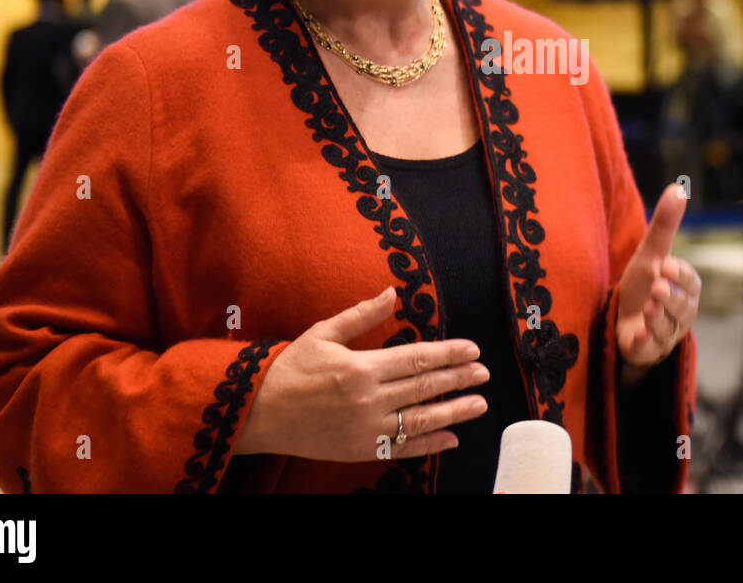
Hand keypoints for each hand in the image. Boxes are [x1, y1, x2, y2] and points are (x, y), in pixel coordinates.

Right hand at [236, 287, 489, 460]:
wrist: (258, 411)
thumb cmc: (290, 368)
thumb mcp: (323, 333)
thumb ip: (361, 316)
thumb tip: (391, 293)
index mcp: (362, 366)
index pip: (417, 358)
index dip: (449, 354)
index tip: (472, 349)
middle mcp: (369, 398)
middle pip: (425, 387)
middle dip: (459, 380)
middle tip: (484, 373)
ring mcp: (366, 428)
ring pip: (420, 420)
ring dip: (454, 412)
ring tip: (479, 404)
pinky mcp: (360, 449)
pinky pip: (402, 448)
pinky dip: (429, 444)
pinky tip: (452, 438)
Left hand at [616, 184, 700, 380]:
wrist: (624, 320)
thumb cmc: (643, 283)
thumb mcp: (651, 253)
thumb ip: (665, 225)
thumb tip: (678, 187)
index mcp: (686, 289)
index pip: (690, 282)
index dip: (679, 275)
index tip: (665, 265)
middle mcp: (681, 314)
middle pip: (682, 306)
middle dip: (670, 297)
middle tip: (658, 286)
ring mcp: (665, 334)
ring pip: (667, 328)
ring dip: (658, 318)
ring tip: (648, 307)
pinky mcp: (646, 351)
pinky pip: (649, 350)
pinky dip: (645, 344)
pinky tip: (637, 336)